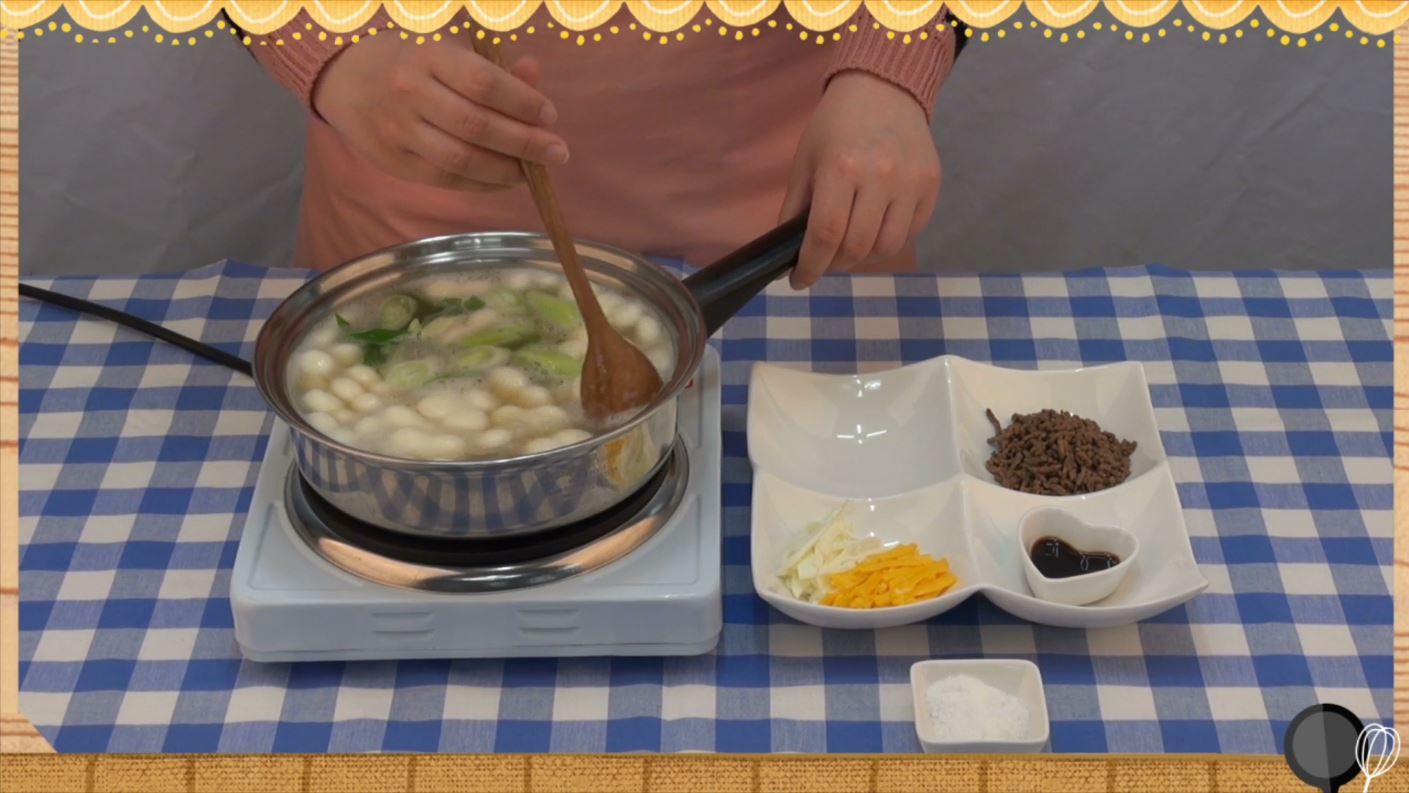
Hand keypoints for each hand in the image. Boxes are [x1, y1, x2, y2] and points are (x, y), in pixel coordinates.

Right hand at [312, 34, 566, 190]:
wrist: (344, 79)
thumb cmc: (412, 61)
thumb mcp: (449, 50)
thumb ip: (493, 67)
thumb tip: (534, 75)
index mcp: (429, 56)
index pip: (484, 83)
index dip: (523, 102)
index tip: (550, 115)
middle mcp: (410, 93)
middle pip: (477, 126)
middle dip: (525, 142)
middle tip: (558, 151)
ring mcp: (400, 131)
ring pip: (462, 159)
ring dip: (507, 169)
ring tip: (535, 169)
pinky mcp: (394, 162)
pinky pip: (447, 179)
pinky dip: (483, 183)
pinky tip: (506, 179)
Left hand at [780, 71, 940, 288]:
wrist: (884, 89)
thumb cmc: (835, 126)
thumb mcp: (805, 162)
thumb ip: (794, 210)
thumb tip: (786, 255)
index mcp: (841, 168)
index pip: (826, 235)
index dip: (811, 266)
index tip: (800, 280)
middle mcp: (880, 177)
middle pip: (858, 248)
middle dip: (835, 264)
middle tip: (824, 260)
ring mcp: (911, 182)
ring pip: (887, 248)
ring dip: (864, 257)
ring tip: (850, 245)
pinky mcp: (931, 185)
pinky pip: (910, 232)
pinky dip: (889, 239)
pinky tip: (874, 227)